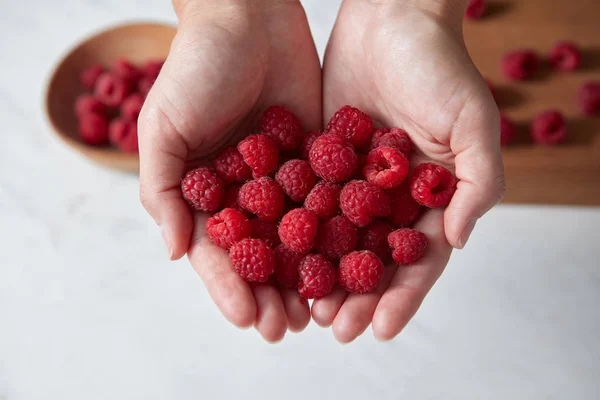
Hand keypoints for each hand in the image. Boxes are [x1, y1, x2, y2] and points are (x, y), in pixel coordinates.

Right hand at [138, 0, 321, 341]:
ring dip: (307, 275)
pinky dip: (338, 232)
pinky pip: (329, 200)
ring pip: (298, 236)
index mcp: (205, 192)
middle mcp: (245, 191)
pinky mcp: (318, 156)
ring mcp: (284, 177)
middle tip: (289, 328)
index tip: (249, 319)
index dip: (230, 287)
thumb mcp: (163, 127)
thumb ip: (162, 190)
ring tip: (321, 311)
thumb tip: (174, 252)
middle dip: (272, 292)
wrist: (247, 14)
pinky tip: (353, 261)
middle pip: (260, 254)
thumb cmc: (195, 68)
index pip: (217, 252)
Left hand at [312, 0, 504, 341]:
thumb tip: (460, 241)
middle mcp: (391, 198)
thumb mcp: (474, 123)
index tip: (380, 328)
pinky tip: (278, 257)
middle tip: (335, 328)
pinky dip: (294, 232)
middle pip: (373, 260)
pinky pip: (307, 202)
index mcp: (431, 198)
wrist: (390, 18)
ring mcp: (354, 183)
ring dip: (322, 276)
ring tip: (306, 307)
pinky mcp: (321, 161)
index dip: (402, 296)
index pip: (418, 260)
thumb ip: (478, 183)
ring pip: (337, 240)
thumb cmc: (440, 66)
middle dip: (357, 296)